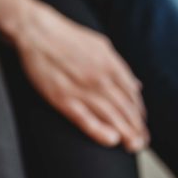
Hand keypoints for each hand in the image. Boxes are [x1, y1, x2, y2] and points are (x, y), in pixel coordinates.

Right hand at [15, 1, 148, 151]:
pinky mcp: (63, 98)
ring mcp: (82, 89)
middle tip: (142, 143)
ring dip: (127, 133)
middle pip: (126, 108)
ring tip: (134, 147)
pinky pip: (85, 119)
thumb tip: (135, 84)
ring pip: (111, 116)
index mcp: (110, 64)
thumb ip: (118, 66)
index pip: (132, 94)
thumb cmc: (66, 37)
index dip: (139, 113)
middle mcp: (101, 78)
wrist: (36, 30)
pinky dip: (100, 131)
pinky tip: (112, 140)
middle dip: (137, 128)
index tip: (141, 126)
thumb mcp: (99, 45)